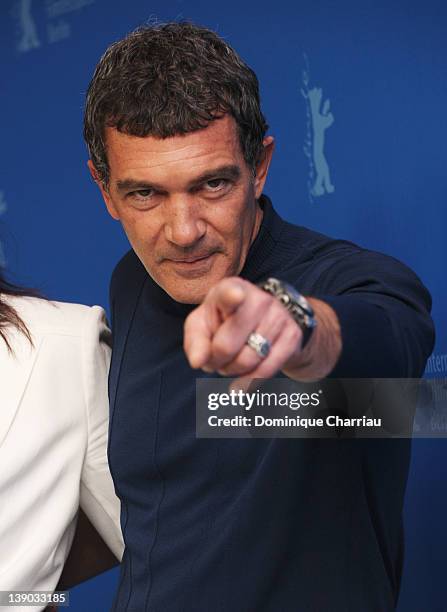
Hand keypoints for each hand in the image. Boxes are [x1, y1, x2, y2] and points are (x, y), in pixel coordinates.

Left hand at [184, 277, 302, 389]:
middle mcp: (258, 299)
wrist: (266, 320)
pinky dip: (249, 382)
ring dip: (232, 371)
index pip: (230, 294)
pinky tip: (240, 384)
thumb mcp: (202, 325)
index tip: (235, 295)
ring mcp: (279, 316)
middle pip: (227, 345)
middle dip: (216, 361)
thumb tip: (198, 362)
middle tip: (215, 360)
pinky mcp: (293, 335)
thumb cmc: (224, 321)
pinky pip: (267, 370)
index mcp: (230, 289)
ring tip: (229, 363)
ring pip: (247, 361)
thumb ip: (196, 341)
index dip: (232, 296)